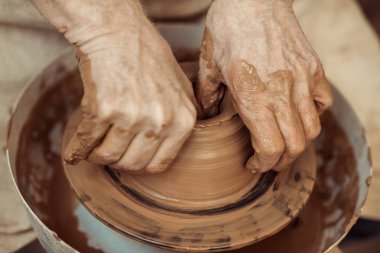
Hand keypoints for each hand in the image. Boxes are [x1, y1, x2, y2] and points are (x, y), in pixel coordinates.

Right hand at [59, 2, 195, 172]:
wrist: (118, 33)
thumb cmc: (148, 56)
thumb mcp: (180, 86)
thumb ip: (183, 115)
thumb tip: (179, 139)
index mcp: (183, 120)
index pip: (160, 164)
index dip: (140, 165)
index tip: (130, 159)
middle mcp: (161, 121)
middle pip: (133, 164)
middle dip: (118, 161)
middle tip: (110, 151)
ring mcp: (132, 117)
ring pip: (108, 156)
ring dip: (97, 156)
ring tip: (95, 148)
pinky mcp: (103, 110)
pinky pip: (86, 142)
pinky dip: (76, 151)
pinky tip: (74, 153)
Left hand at [197, 0, 332, 172]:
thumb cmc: (228, 27)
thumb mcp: (209, 63)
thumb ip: (207, 95)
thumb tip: (205, 117)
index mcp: (253, 96)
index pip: (269, 147)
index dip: (263, 164)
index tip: (253, 164)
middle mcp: (282, 92)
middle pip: (294, 145)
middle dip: (280, 161)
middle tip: (268, 160)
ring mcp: (302, 80)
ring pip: (312, 129)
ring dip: (298, 144)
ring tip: (283, 143)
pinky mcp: (314, 69)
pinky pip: (323, 103)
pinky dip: (313, 116)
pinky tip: (297, 113)